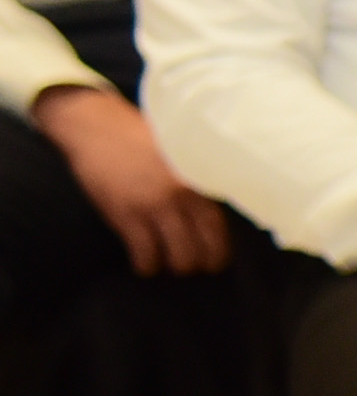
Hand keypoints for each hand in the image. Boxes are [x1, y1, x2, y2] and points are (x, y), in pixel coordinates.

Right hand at [33, 85, 230, 275]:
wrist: (97, 128)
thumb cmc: (140, 140)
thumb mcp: (179, 155)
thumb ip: (197, 180)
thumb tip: (216, 206)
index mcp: (198, 179)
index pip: (219, 226)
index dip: (221, 250)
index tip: (218, 260)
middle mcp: (182, 195)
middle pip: (204, 248)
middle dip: (201, 265)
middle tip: (194, 266)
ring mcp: (153, 206)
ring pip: (178, 257)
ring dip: (175, 267)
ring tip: (169, 265)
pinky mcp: (125, 215)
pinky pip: (144, 253)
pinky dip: (147, 265)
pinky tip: (145, 264)